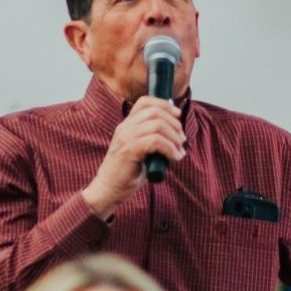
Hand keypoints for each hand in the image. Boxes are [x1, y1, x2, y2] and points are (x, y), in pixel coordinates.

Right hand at [82, 97, 184, 216]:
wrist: (108, 189)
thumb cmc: (127, 172)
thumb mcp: (140, 150)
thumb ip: (152, 138)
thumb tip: (177, 134)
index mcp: (126, 125)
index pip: (145, 102)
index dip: (164, 105)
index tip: (178, 115)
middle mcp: (125, 127)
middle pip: (155, 111)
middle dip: (175, 123)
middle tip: (182, 139)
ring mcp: (126, 137)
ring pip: (158, 125)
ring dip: (174, 137)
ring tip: (179, 151)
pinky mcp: (130, 150)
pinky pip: (156, 141)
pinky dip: (170, 148)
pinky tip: (174, 158)